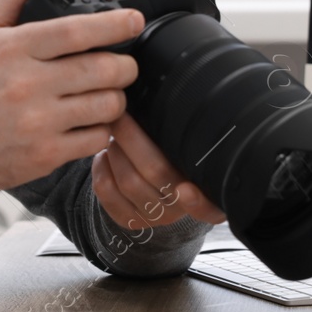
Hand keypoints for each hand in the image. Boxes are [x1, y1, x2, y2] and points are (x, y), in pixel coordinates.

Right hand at [0, 0, 142, 194]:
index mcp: (15, 48)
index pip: (76, 31)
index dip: (114, 24)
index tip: (134, 20)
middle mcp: (28, 84)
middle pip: (102, 69)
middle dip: (126, 65)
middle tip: (126, 64)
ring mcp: (39, 122)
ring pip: (106, 106)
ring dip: (117, 98)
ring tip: (110, 93)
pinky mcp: (46, 154)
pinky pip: (97, 139)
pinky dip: (104, 129)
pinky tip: (93, 121)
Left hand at [92, 113, 225, 230]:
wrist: (154, 183)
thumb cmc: (171, 151)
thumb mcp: (184, 141)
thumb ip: (183, 130)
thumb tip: (171, 92)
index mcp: (206, 189)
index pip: (210, 209)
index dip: (199, 203)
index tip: (186, 189)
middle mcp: (181, 208)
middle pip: (156, 173)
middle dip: (132, 137)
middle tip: (121, 113)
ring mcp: (154, 217)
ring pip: (127, 180)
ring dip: (115, 149)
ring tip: (115, 131)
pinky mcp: (128, 219)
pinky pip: (106, 190)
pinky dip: (101, 166)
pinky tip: (106, 153)